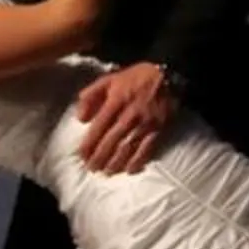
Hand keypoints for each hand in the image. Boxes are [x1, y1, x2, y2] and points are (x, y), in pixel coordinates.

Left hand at [74, 61, 178, 175]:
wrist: (168, 75)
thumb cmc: (135, 78)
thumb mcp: (109, 79)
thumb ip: (91, 95)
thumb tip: (80, 118)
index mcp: (116, 100)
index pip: (99, 126)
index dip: (90, 143)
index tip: (82, 155)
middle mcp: (130, 114)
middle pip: (112, 140)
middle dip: (100, 157)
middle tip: (92, 168)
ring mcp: (145, 123)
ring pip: (128, 147)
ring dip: (116, 162)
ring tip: (107, 172)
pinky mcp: (158, 129)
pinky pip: (147, 148)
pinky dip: (138, 161)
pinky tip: (130, 170)